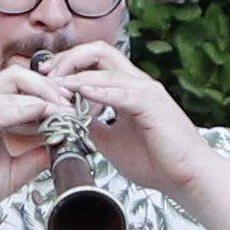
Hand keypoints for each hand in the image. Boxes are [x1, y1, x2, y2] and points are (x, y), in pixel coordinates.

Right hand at [0, 65, 59, 229]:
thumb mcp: (15, 171)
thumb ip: (37, 155)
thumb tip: (65, 144)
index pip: (23, 88)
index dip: (51, 94)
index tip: (74, 110)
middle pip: (18, 76)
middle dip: (49, 86)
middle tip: (71, 105)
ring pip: (10, 84)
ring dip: (42, 95)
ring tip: (63, 111)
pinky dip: (22, 109)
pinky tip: (42, 113)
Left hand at [27, 33, 207, 199]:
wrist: (186, 178)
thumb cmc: (156, 161)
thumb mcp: (112, 142)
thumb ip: (94, 127)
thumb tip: (74, 122)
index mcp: (127, 89)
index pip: (94, 61)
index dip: (67, 64)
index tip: (44, 77)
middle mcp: (137, 83)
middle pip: (99, 52)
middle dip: (67, 59)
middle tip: (44, 73)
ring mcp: (146, 91)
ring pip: (106, 68)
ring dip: (76, 75)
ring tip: (53, 84)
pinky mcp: (152, 104)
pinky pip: (121, 91)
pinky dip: (98, 89)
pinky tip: (79, 91)